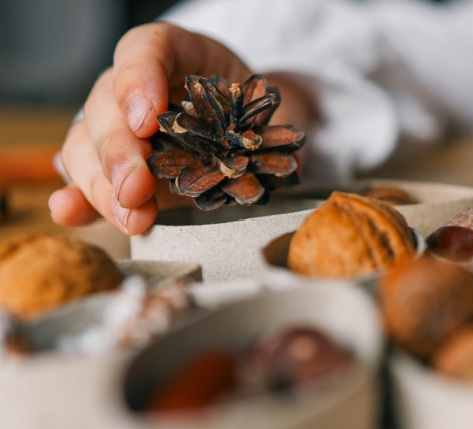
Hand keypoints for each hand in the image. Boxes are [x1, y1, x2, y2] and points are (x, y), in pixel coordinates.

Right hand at [49, 23, 316, 234]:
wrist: (249, 126)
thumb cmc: (253, 109)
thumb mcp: (267, 109)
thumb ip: (269, 133)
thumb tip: (283, 170)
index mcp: (172, 52)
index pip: (143, 50)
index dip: (139, 82)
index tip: (147, 119)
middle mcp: (131, 85)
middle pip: (105, 107)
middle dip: (119, 153)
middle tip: (137, 188)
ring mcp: (113, 124)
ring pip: (85, 146)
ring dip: (104, 187)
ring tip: (132, 216)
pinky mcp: (109, 165)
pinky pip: (82, 178)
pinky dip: (76, 198)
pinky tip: (71, 211)